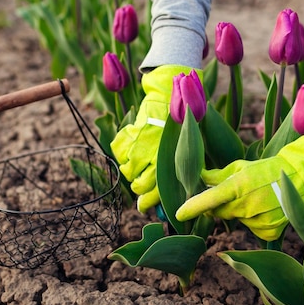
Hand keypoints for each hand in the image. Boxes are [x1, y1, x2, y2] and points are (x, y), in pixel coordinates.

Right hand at [111, 65, 199, 211]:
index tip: (142, 206)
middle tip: (139, 183)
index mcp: (170, 162)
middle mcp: (154, 156)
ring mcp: (140, 146)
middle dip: (138, 186)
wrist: (170, 98)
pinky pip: (118, 151)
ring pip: (127, 170)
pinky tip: (129, 148)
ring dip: (130, 169)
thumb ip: (181, 170)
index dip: (149, 202)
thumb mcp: (185, 148)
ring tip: (136, 164)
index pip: (157, 191)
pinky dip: (121, 151)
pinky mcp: (130, 135)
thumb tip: (177, 193)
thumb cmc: (181, 125)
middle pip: (138, 185)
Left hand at [175, 135, 303, 240]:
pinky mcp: (269, 232)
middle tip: (232, 195)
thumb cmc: (266, 170)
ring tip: (256, 199)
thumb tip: (198, 177)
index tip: (179, 214)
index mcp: (238, 186)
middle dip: (219, 207)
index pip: (209, 199)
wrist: (299, 180)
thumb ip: (218, 176)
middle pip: (220, 214)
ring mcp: (258, 221)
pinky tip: (265, 210)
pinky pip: (252, 231)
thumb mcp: (241, 167)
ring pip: (237, 221)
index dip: (193, 208)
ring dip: (240, 213)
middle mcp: (247, 205)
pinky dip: (254, 222)